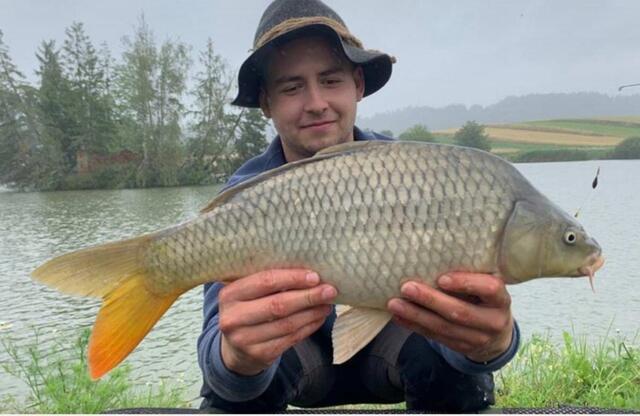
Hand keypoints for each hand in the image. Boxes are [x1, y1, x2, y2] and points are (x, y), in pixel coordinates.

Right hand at [218, 269, 336, 375]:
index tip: (315, 276)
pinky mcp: (258, 355)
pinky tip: (318, 318)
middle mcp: (232, 317)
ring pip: (287, 324)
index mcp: (229, 294)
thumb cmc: (247, 310)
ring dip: (312, 313)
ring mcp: (244, 339)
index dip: (292, 278)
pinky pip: (290, 339)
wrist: (234, 349)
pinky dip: (308, 327)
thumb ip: (268, 281)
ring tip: (327, 304)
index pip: (265, 281)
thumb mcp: (247, 293)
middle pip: (278, 305)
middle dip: (308, 297)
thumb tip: (309, 271)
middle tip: (329, 290)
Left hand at [387, 272, 513, 362]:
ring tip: (395, 304)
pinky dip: (415, 326)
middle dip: (430, 300)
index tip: (441, 278)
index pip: (489, 289)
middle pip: (460, 312)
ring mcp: (478, 339)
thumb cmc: (485, 298)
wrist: (496, 334)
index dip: (466, 283)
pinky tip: (399, 317)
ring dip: (416, 315)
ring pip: (443, 328)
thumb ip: (470, 275)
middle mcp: (493, 321)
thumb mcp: (486, 285)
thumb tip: (431, 258)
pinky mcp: (461, 348)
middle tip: (407, 287)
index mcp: (501, 299)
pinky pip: (435, 337)